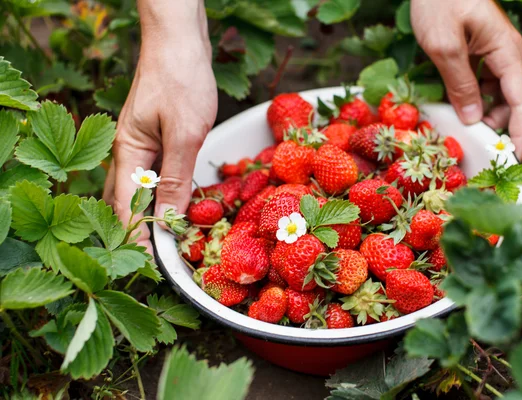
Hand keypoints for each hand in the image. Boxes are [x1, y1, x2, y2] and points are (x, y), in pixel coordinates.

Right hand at [104, 1, 216, 252]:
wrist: (180, 42)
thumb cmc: (181, 79)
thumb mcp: (184, 133)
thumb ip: (176, 178)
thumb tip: (168, 219)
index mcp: (128, 154)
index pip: (126, 209)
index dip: (138, 239)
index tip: (155, 266)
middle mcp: (129, 154)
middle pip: (129, 205)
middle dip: (142, 234)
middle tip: (164, 262)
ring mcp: (142, 147)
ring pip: (143, 192)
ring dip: (155, 217)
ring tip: (173, 243)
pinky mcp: (158, 141)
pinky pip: (158, 176)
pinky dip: (167, 195)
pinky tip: (180, 207)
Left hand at [411, 0, 521, 158]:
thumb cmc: (439, 3)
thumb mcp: (445, 46)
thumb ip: (460, 83)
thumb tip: (474, 119)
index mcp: (506, 51)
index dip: (521, 131)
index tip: (513, 157)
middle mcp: (504, 54)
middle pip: (511, 100)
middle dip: (498, 126)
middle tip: (478, 148)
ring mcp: (491, 54)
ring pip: (495, 94)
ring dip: (483, 114)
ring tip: (464, 130)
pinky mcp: (476, 54)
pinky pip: (480, 83)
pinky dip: (471, 100)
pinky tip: (455, 109)